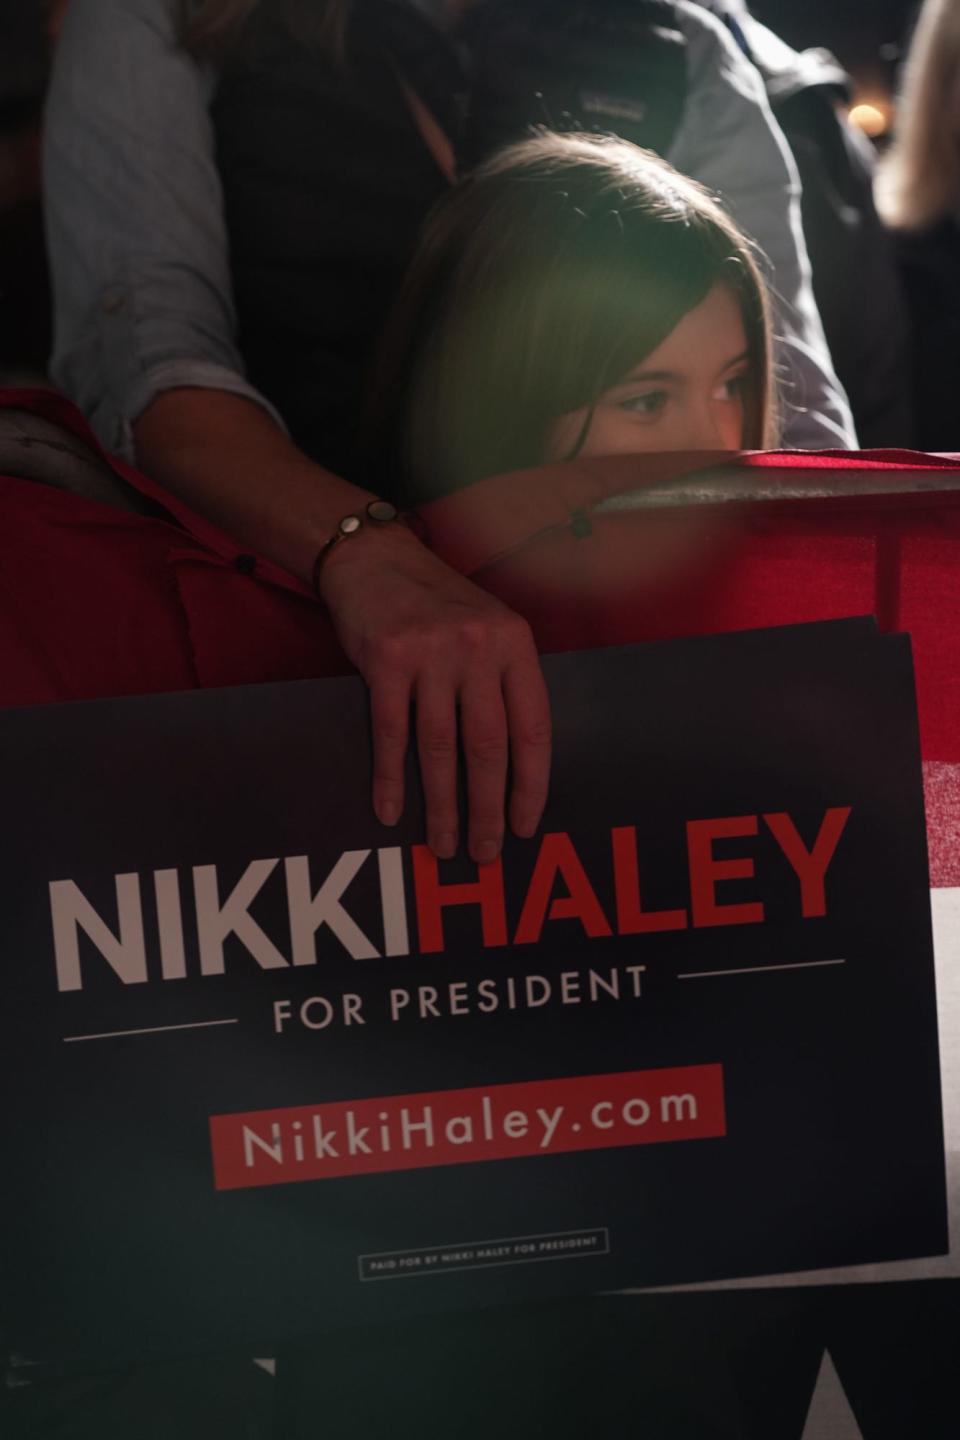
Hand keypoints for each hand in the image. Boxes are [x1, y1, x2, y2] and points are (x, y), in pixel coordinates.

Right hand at [317, 523, 550, 861]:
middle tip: (485, 852)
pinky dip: (390, 778)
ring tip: (442, 845)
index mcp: (514, 645)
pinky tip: (390, 810)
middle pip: (489, 746)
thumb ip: (503, 682)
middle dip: (488, 808)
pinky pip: (391, 733)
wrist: (374, 558)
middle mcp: (478, 648)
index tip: (526, 825)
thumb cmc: (435, 603)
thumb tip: (513, 765)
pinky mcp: (386, 660)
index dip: (531, 784)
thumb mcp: (487, 629)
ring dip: (442, 805)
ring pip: (441, 748)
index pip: (533, 728)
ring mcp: (431, 654)